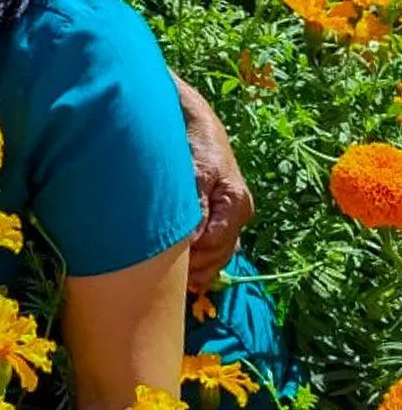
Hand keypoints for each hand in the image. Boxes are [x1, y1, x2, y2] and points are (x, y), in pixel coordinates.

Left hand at [175, 76, 254, 293]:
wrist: (197, 125)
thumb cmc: (195, 147)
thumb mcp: (195, 173)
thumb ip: (196, 207)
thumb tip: (193, 242)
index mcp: (236, 204)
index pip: (216, 243)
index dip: (194, 258)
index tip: (170, 265)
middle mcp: (238, 214)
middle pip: (219, 254)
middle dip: (197, 269)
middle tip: (170, 282)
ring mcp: (230, 217)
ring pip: (218, 253)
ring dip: (200, 269)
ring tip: (177, 284)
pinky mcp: (219, 216)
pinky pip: (215, 246)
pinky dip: (202, 261)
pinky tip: (187, 276)